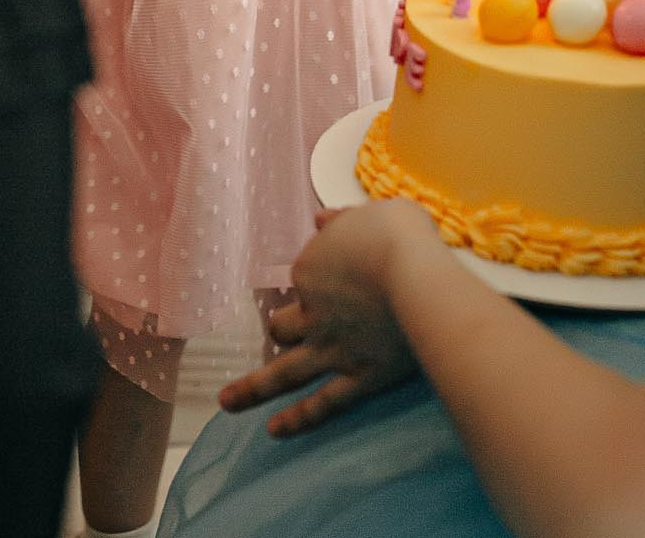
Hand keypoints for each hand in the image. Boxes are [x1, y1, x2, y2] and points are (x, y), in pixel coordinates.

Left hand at [220, 199, 441, 436]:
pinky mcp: (357, 377)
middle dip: (278, 331)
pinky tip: (275, 431)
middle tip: (277, 336)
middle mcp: (312, 312)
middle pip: (281, 327)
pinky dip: (298, 419)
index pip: (303, 276)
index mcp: (311, 269)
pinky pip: (321, 404)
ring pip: (283, 372)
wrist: (416, 277)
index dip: (318, 276)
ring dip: (252, 388)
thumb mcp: (369, 214)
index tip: (340, 271)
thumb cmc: (398, 236)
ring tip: (228, 402)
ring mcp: (331, 349)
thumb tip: (322, 218)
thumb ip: (343, 221)